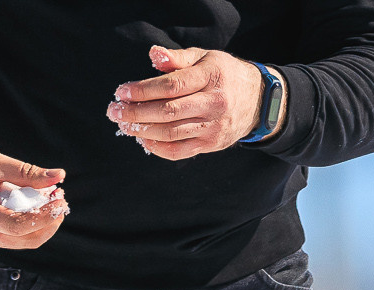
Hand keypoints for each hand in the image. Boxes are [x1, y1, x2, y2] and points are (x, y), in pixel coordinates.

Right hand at [0, 142, 67, 250]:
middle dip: (50, 219)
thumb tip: (59, 176)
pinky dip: (31, 224)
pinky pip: (18, 238)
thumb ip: (25, 171)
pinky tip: (35, 205)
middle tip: (59, 196)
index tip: (60, 199)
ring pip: (26, 241)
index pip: (19, 226)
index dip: (45, 215)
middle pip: (28, 237)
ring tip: (50, 199)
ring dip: (44, 223)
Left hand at [108, 46, 269, 159]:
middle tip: (114, 111)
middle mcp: (214, 104)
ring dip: (142, 130)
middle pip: (168, 112)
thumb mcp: (204, 58)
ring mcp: (214, 127)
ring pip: (171, 133)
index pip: (171, 86)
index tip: (121, 92)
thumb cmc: (223, 76)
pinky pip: (180, 151)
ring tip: (125, 125)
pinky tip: (144, 139)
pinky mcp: (212, 144)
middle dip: (136, 113)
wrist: (259, 102)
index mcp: (210, 78)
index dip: (142, 90)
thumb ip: (177, 58)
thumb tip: (154, 55)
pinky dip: (158, 148)